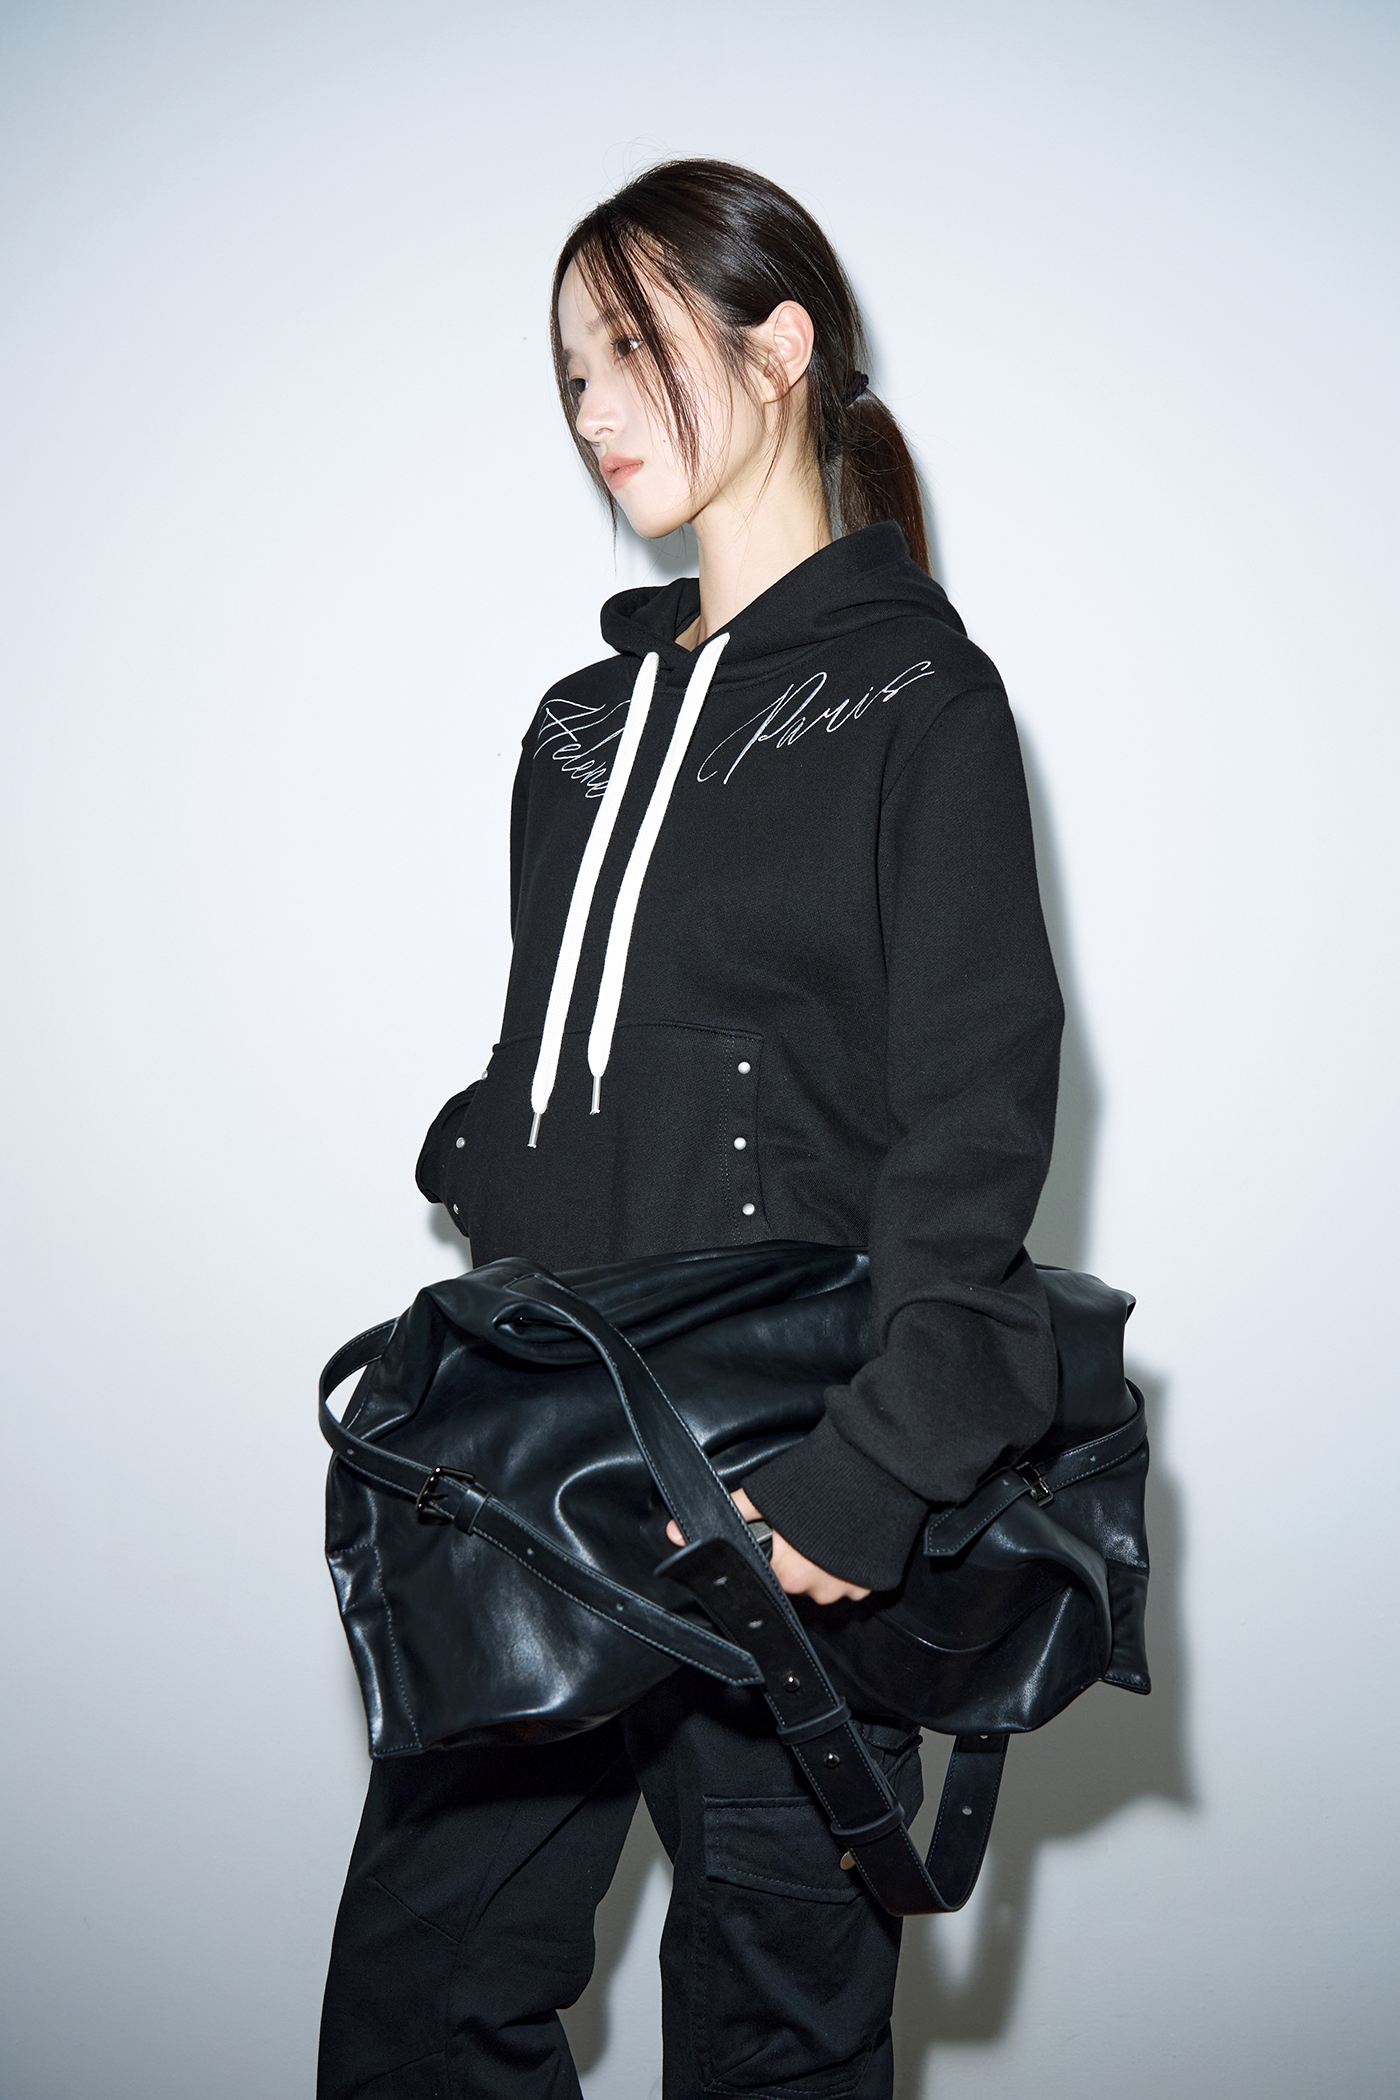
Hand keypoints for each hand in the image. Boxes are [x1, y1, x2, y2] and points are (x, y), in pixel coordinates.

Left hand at [665, 1488, 870, 1605]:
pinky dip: (845, 1567)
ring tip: (825, 1531)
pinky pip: (850, 1584)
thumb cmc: (816, 1479)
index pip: (764, 1579)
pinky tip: (845, 1541)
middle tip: (801, 1530)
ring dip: (820, 1565)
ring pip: (821, 1585)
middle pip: (793, 1583)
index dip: (767, 1559)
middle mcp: (813, 1589)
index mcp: (782, 1571)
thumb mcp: (763, 1494)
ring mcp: (844, 1589)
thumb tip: (674, 1532)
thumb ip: (725, 1515)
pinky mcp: (869, 1585)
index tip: (774, 1544)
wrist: (875, 1469)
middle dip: (793, 1560)